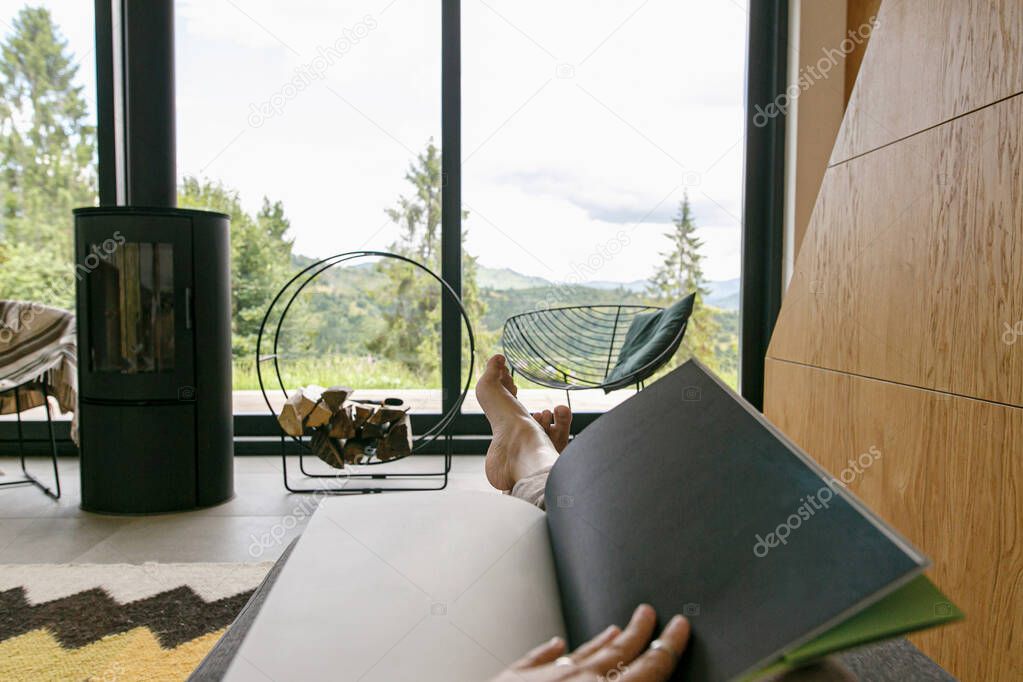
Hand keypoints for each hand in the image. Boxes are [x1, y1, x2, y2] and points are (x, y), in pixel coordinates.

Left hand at [490, 604, 689, 680]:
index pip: (647, 669)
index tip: (679, 627)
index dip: (668, 648)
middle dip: (638, 632)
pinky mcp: (512, 681)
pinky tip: (556, 644)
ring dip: (601, 641)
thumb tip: (646, 680)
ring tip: (615, 628)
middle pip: (616, 652)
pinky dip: (551, 651)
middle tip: (649, 612)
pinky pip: (538, 660)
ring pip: (580, 653)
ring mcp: (544, 678)